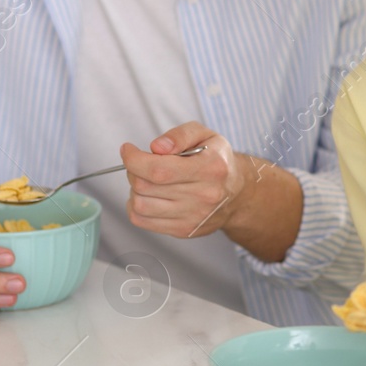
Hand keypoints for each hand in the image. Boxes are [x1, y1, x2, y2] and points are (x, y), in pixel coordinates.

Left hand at [121, 122, 244, 238]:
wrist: (237, 193)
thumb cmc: (216, 160)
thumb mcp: (205, 135)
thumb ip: (180, 135)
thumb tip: (156, 147)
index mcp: (210, 169)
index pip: (159, 170)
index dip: (134, 159)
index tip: (128, 150)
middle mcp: (204, 195)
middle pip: (146, 186)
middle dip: (133, 170)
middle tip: (140, 163)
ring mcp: (193, 217)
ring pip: (140, 205)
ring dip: (134, 189)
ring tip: (146, 180)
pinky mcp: (183, 230)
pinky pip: (142, 221)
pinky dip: (135, 207)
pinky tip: (146, 196)